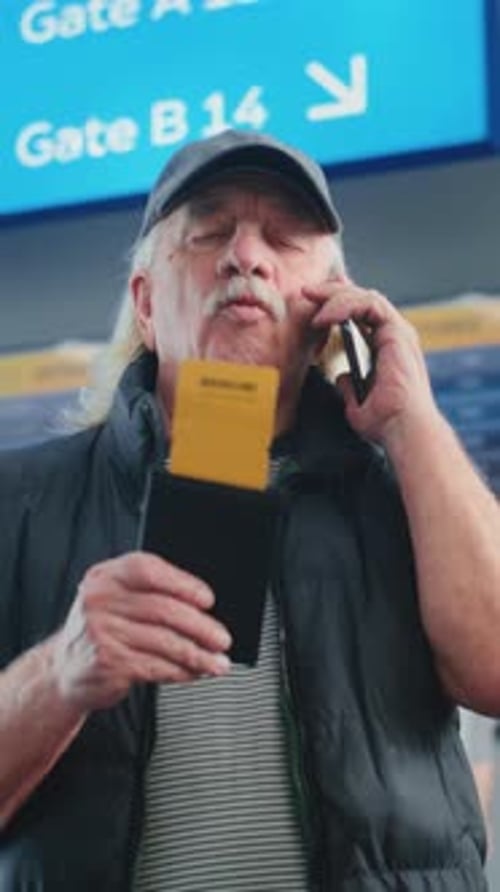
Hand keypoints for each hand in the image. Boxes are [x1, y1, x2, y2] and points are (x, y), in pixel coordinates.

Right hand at [51, 552, 231, 711]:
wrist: (65, 668)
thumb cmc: (103, 629)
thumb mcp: (115, 599)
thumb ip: (150, 593)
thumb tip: (203, 608)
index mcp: (106, 576)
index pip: (147, 570)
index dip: (182, 583)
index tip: (207, 599)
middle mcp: (100, 601)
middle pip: (163, 609)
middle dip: (200, 626)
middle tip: (222, 638)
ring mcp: (102, 633)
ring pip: (164, 642)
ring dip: (198, 655)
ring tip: (217, 662)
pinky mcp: (108, 663)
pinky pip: (156, 666)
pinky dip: (181, 671)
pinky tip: (194, 672)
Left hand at [303, 278, 435, 446]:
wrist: (403, 430)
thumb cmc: (387, 424)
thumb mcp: (358, 405)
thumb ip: (349, 388)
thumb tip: (340, 377)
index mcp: (387, 350)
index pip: (363, 316)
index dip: (339, 304)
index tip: (314, 304)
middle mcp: (395, 337)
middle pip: (363, 300)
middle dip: (333, 292)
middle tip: (307, 291)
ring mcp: (398, 333)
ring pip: (366, 297)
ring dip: (335, 296)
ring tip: (312, 301)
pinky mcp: (398, 333)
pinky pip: (371, 304)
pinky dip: (346, 305)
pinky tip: (327, 316)